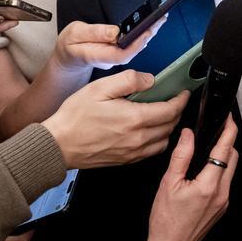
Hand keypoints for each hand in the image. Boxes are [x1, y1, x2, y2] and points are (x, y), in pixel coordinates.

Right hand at [41, 70, 187, 168]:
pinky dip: (157, 140)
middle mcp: (138, 138)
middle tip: (174, 101)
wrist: (58, 145)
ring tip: (164, 115)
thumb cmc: (75, 117)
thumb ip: (129, 80)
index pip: (170, 110)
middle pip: (171, 126)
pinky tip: (149, 131)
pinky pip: (151, 152)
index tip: (183, 93)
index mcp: (135, 119)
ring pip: (163, 141)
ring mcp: (132, 152)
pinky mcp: (125, 160)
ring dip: (169, 128)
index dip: (181, 100)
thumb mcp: (100, 88)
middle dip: (177, 112)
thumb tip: (150, 80)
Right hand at [53, 18, 159, 71]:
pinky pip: (133, 45)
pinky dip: (144, 34)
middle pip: (132, 51)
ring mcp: (115, 59)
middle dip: (148, 36)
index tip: (147, 31)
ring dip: (149, 34)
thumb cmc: (70, 44)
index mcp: (97, 55)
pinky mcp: (119, 54)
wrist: (68, 57)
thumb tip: (114, 32)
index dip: (136, 44)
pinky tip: (152, 25)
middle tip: (160, 19)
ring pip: (135, 49)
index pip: (121, 54)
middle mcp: (109, 60)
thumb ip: (93, 33)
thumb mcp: (75, 33)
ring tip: (160, 19)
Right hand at [144, 121, 237, 240]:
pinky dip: (220, 170)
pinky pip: (226, 182)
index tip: (228, 118)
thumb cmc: (166, 221)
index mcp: (208, 185)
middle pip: (233, 157)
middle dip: (227, 141)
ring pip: (231, 170)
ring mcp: (224, 201)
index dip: (228, 130)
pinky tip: (206, 169)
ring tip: (210, 147)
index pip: (225, 149)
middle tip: (218, 129)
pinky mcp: (222, 207)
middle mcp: (221, 193)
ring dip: (224, 156)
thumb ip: (181, 155)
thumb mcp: (169, 183)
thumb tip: (188, 134)